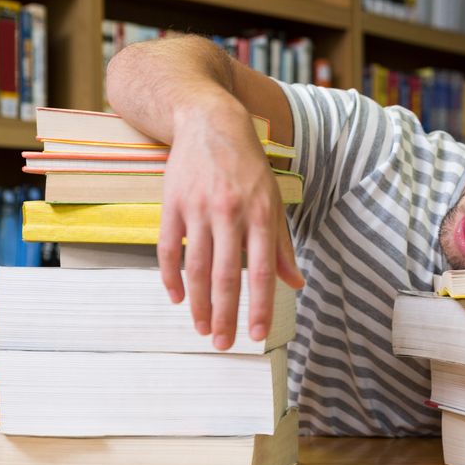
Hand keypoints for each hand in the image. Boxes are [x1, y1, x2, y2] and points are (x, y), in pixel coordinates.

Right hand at [157, 98, 303, 348]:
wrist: (209, 121)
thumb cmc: (247, 167)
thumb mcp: (273, 201)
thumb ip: (281, 246)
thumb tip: (295, 284)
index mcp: (261, 215)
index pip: (261, 272)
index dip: (259, 307)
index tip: (257, 335)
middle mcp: (230, 213)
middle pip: (226, 276)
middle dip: (224, 315)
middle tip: (223, 344)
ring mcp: (198, 208)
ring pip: (197, 268)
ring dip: (199, 304)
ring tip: (202, 329)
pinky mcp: (172, 203)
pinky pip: (168, 248)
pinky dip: (171, 277)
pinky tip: (178, 298)